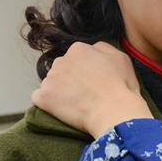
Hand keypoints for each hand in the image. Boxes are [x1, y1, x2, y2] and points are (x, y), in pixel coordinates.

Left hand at [31, 42, 151, 138]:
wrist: (113, 112)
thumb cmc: (121, 87)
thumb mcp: (121, 58)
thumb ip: (103, 48)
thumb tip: (93, 49)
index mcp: (79, 49)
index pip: (76, 57)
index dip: (85, 71)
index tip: (93, 82)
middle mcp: (61, 60)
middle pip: (61, 69)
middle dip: (69, 79)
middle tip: (85, 93)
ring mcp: (50, 78)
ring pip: (51, 83)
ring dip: (59, 91)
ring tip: (76, 103)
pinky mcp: (43, 97)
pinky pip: (40, 98)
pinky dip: (49, 104)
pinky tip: (63, 109)